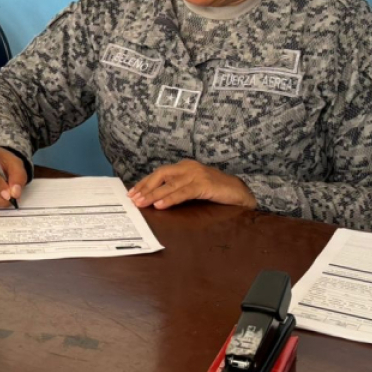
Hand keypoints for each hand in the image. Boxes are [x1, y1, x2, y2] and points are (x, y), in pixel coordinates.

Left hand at [128, 159, 255, 209]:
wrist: (240, 192)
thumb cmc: (215, 191)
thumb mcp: (193, 188)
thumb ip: (178, 189)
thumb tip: (156, 200)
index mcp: (184, 167)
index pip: (159, 173)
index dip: (144, 183)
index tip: (132, 193)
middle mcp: (189, 167)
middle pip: (161, 175)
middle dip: (145, 187)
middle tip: (133, 199)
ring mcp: (197, 174)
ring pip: (170, 184)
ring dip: (153, 194)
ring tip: (142, 203)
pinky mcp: (204, 184)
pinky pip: (183, 192)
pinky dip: (170, 199)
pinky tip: (160, 205)